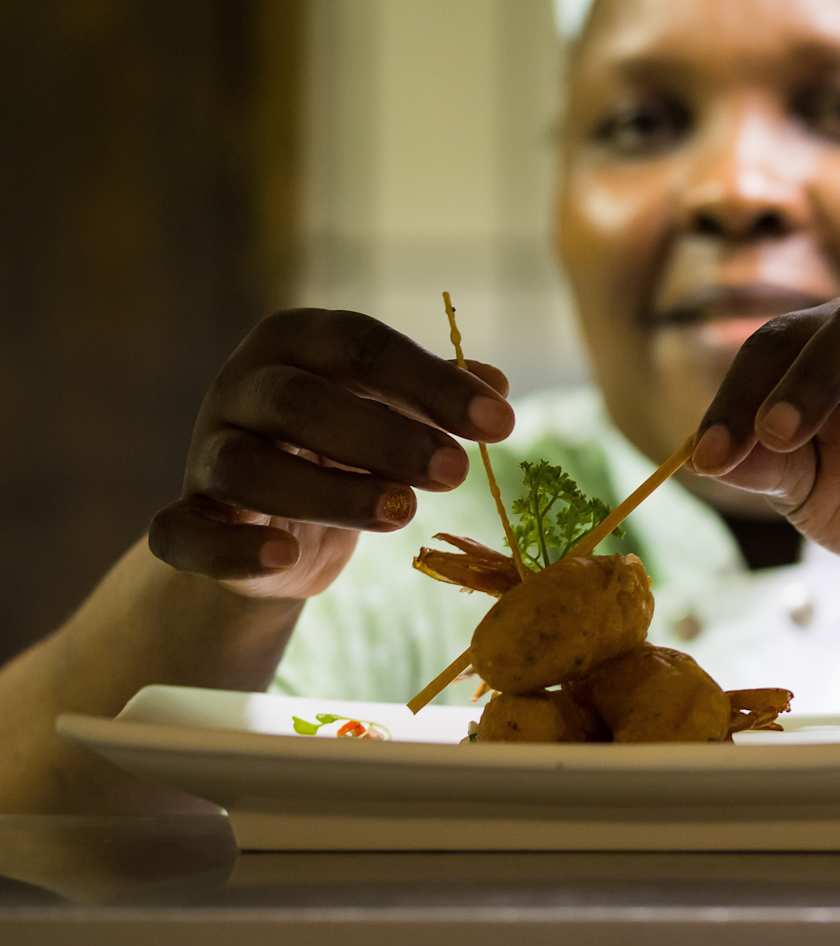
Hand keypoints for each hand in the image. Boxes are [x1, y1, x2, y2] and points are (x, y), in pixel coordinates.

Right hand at [149, 308, 513, 599]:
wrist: (271, 527)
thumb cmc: (343, 448)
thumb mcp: (391, 413)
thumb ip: (436, 399)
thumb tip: (497, 385)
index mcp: (294, 343)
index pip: (360, 346)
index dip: (432, 382)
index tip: (501, 424)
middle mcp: (241, 387)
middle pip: (300, 401)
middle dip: (385, 436)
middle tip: (456, 472)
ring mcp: (206, 454)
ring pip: (249, 468)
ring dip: (329, 491)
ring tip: (403, 512)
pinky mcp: (186, 522)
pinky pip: (185, 533)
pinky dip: (231, 548)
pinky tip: (283, 556)